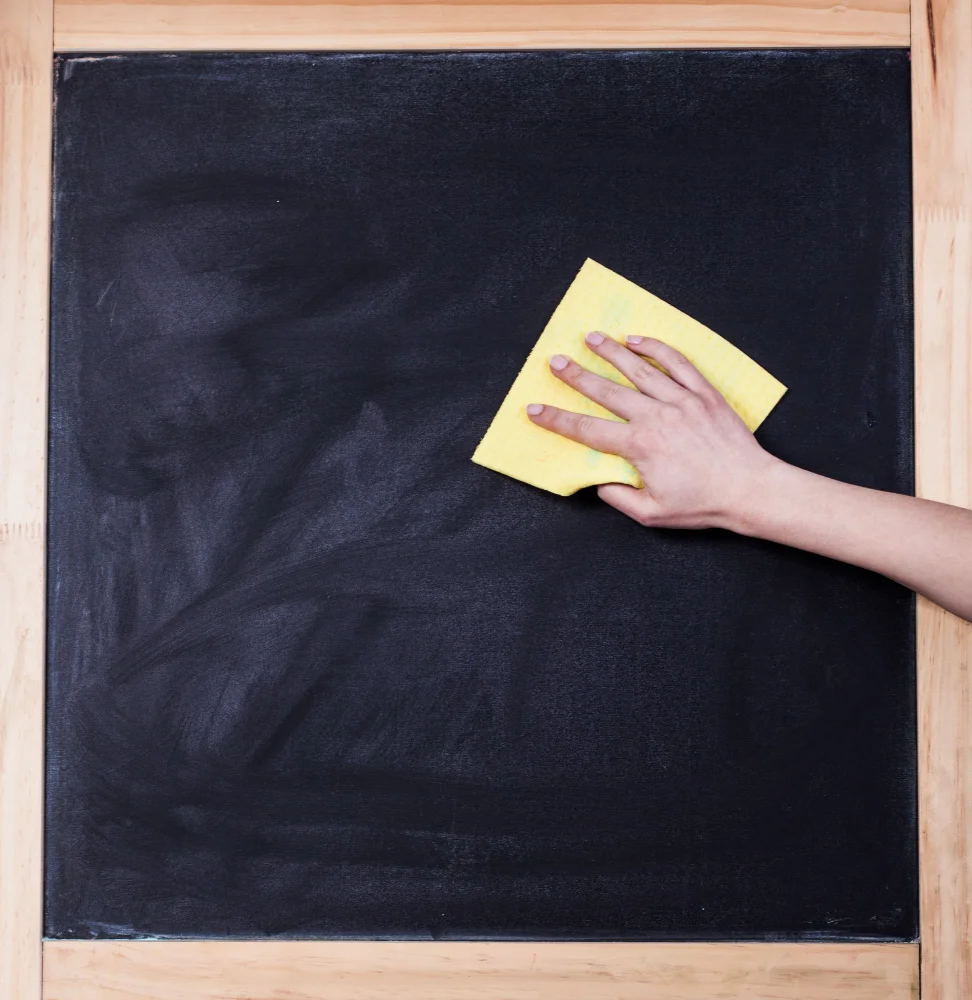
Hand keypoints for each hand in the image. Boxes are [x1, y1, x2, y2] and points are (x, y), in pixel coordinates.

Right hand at [526, 332, 779, 528]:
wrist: (751, 490)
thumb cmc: (703, 505)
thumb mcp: (652, 513)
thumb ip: (620, 497)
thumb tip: (601, 483)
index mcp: (640, 446)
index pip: (587, 429)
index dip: (557, 419)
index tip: (534, 409)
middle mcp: (656, 417)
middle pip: (607, 391)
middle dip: (576, 375)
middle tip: (555, 361)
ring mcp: (682, 401)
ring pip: (639, 369)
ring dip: (612, 352)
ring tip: (591, 337)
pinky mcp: (704, 394)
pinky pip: (677, 363)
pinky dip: (656, 349)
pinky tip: (638, 341)